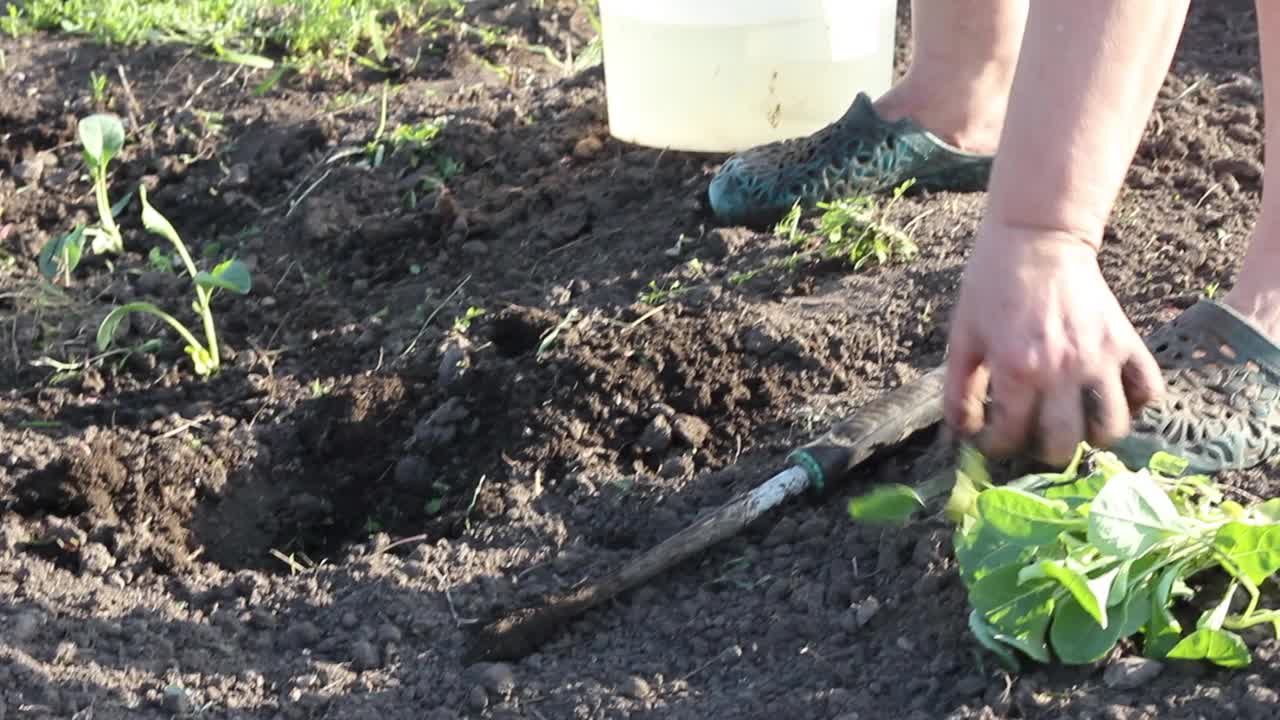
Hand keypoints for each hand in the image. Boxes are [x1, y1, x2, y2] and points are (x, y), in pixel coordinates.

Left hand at [943, 225, 1164, 464]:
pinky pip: (1148, 390)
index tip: (993, 438)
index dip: (996, 446)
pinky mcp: (1126, 342)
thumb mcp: (963, 337)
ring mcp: (1100, 357)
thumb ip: (957, 390)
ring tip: (1075, 424)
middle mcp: (1063, 370)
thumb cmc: (991, 286)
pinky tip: (1111, 399)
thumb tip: (959, 435)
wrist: (1037, 239)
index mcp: (1017, 369)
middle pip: (1064, 445)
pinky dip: (1136, 404)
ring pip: (1112, 426)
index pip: (1011, 436)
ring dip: (1092, 436)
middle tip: (1034, 436)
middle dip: (1043, 451)